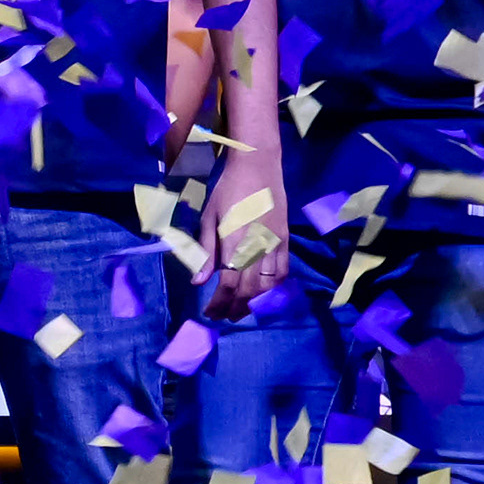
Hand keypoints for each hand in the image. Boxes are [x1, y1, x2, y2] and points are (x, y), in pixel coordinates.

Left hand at [200, 151, 287, 319]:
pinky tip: (262, 294)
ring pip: (267, 286)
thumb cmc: (227, 190)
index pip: (228, 283)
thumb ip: (204, 251)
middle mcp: (256, 246)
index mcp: (233, 241)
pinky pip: (282, 272)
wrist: (257, 167)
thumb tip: (197, 281)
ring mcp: (274, 244)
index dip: (219, 302)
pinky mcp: (285, 241)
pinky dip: (273, 288)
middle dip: (234, 307)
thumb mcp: (209, 218)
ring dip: (254, 303)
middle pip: (248, 290)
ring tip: (240, 310)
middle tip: (223, 316)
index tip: (210, 313)